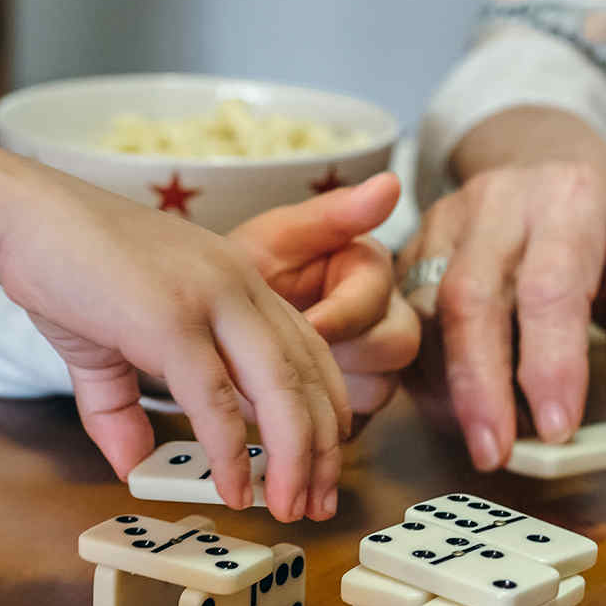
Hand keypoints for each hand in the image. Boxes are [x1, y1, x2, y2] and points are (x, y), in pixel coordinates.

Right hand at [0, 141, 351, 521]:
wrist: (21, 216)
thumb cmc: (63, 267)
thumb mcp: (107, 345)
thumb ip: (122, 406)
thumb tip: (132, 465)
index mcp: (235, 281)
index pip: (308, 350)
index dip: (323, 412)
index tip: (319, 465)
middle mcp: (236, 285)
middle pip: (307, 375)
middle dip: (322, 446)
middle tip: (318, 502)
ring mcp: (207, 299)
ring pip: (279, 389)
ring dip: (293, 458)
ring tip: (288, 507)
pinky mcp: (168, 320)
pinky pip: (215, 400)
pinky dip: (229, 452)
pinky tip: (232, 490)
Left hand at [230, 172, 419, 415]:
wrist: (209, 316)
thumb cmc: (246, 271)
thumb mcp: (276, 238)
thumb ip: (331, 215)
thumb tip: (390, 183)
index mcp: (369, 270)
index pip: (377, 298)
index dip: (339, 317)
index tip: (304, 326)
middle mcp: (384, 315)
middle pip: (395, 346)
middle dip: (341, 356)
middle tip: (287, 358)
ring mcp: (373, 362)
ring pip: (380, 388)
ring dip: (331, 390)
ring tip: (280, 376)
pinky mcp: (355, 399)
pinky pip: (357, 421)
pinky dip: (321, 420)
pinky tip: (289, 406)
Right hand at [399, 107, 605, 469]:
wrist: (548, 156)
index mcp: (570, 201)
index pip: (550, 288)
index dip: (549, 363)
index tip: (557, 430)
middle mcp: (497, 203)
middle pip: (469, 299)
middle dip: (478, 386)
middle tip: (495, 453)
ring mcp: (443, 220)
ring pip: (424, 311)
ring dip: (446, 385)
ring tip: (479, 437)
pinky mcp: (410, 244)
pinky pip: (405, 316)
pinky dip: (425, 370)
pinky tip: (454, 408)